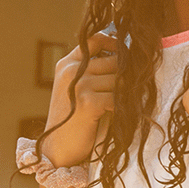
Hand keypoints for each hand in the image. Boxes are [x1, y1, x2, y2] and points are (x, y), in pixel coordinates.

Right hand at [40, 33, 118, 166]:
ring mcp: (79, 86)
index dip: (115, 43)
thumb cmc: (74, 117)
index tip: (128, 54)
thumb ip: (93, 70)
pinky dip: (121, 107)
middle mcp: (70, 71)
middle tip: (128, 90)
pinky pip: (118, 97)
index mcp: (67, 64)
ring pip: (120, 79)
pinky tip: (113, 114)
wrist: (58, 148)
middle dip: (126, 75)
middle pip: (115, 60)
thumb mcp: (77, 87)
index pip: (95, 39)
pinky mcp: (88, 102)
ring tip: (120, 105)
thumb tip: (130, 56)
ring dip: (125, 93)